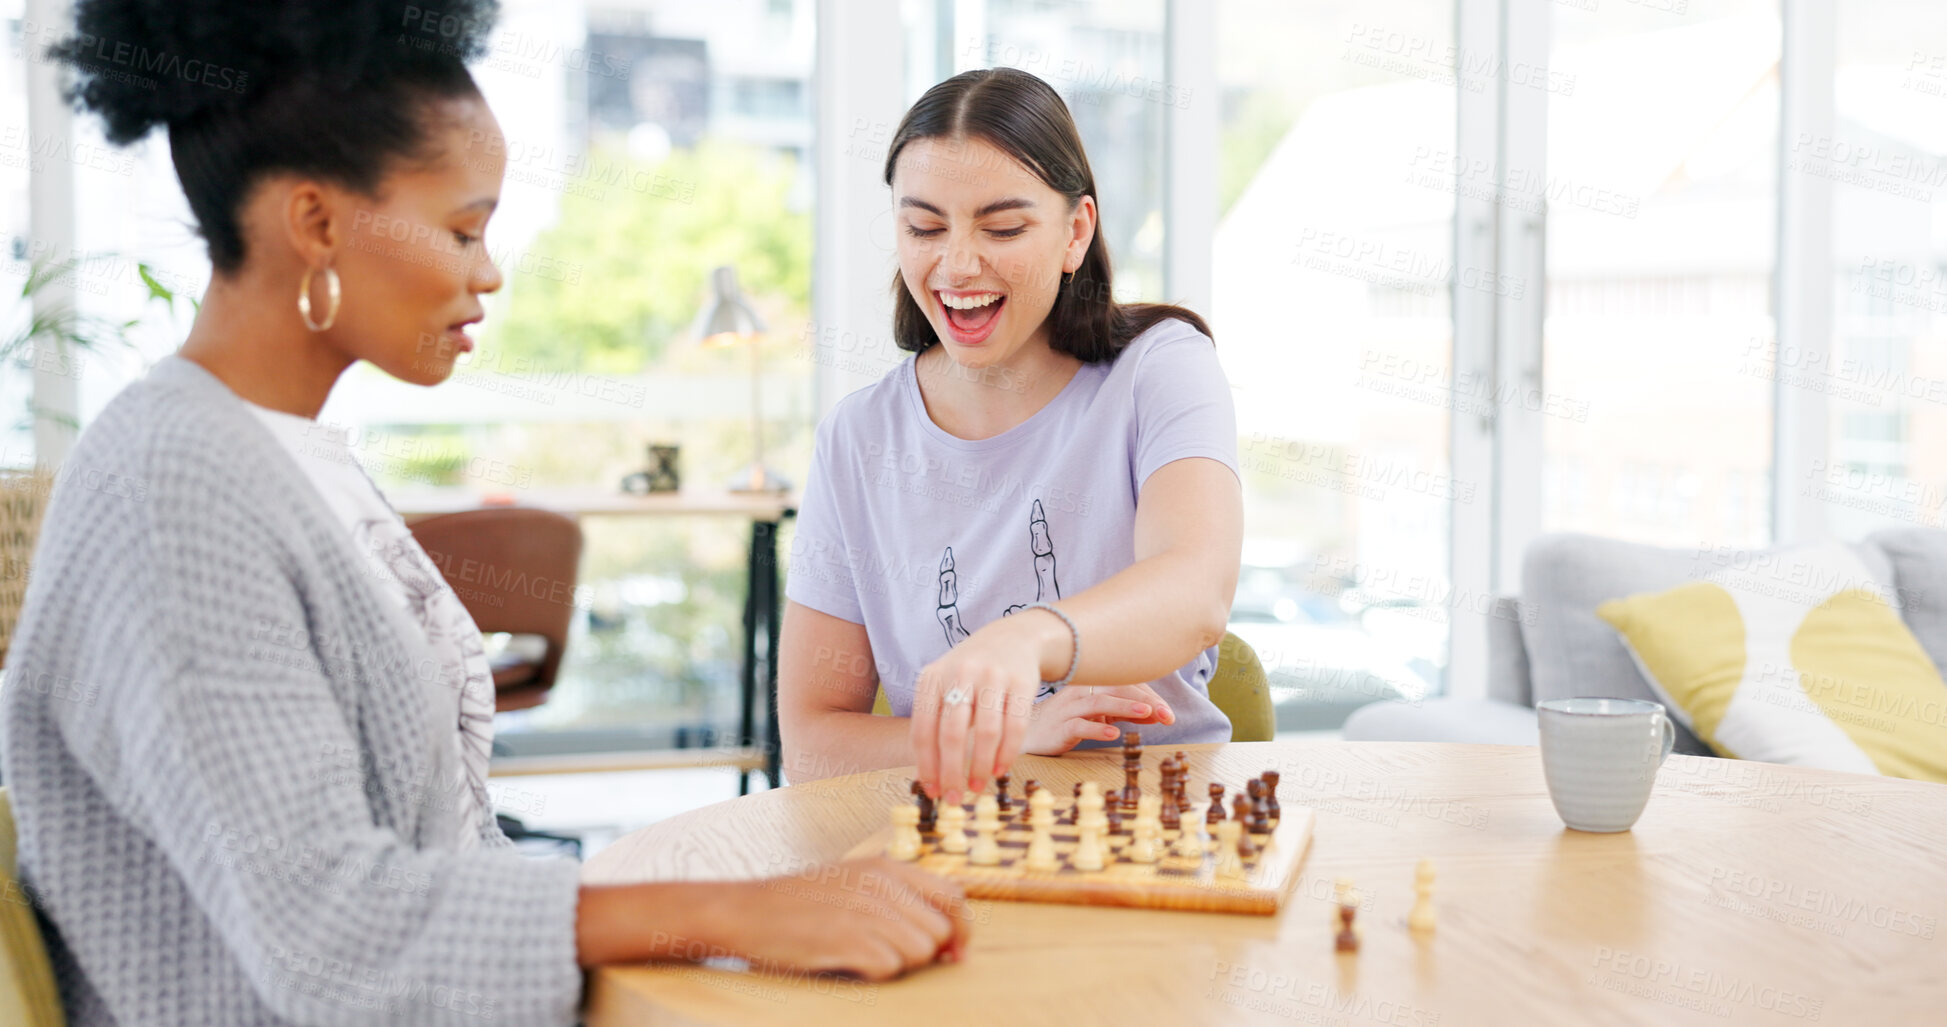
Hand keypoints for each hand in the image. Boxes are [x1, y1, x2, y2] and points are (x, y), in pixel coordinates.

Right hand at [720, 858, 970, 980]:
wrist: (746, 911)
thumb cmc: (800, 903)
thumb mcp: (854, 882)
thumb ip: (897, 898)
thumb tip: (946, 939)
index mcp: (887, 867)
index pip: (953, 896)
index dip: (961, 928)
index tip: (955, 952)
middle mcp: (882, 884)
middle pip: (940, 930)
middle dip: (925, 952)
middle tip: (892, 957)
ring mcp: (866, 909)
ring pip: (922, 951)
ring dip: (899, 964)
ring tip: (863, 955)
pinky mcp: (848, 937)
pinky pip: (890, 967)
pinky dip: (874, 974)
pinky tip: (848, 962)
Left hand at [910, 613, 1052, 803]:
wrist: (1012, 638)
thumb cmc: (969, 675)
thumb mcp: (943, 686)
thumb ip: (933, 722)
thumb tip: (928, 776)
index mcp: (932, 677)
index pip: (923, 729)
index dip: (926, 765)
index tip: (932, 791)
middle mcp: (960, 673)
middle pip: (951, 733)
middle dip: (951, 772)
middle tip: (953, 798)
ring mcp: (992, 676)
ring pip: (986, 732)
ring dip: (980, 767)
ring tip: (978, 787)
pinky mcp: (1021, 682)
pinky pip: (1015, 726)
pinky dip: (1006, 753)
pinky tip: (999, 770)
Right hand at [1023, 683, 1173, 755]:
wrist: (1028, 733)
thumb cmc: (1065, 722)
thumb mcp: (1097, 714)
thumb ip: (1123, 711)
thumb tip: (1155, 713)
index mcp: (1090, 684)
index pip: (1125, 683)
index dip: (1150, 696)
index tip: (1168, 714)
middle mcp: (1080, 691)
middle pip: (1116, 688)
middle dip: (1144, 701)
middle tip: (1167, 715)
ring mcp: (1068, 708)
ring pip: (1099, 702)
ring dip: (1125, 706)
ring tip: (1147, 713)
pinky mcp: (1059, 727)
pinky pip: (1080, 725)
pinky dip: (1098, 728)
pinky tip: (1114, 733)